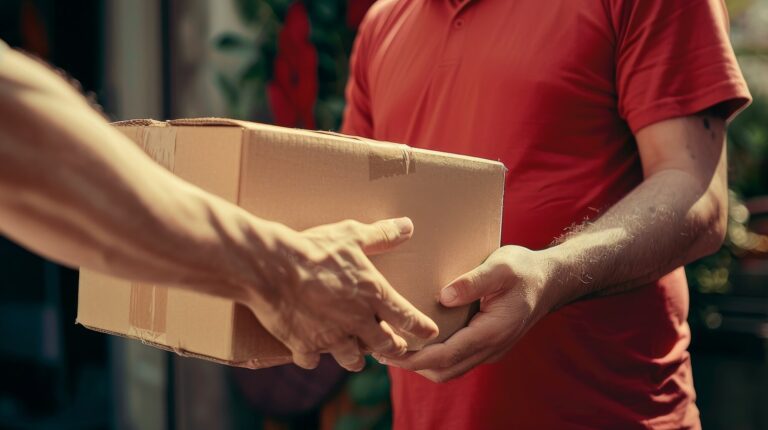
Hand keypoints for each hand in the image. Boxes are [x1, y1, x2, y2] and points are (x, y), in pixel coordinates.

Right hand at [246, 218, 438, 371]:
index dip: (421, 326)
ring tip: (358, 359)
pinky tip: (311, 353)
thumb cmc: (314, 248)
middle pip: (384, 344)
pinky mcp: (304, 345)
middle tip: (397, 349)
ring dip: (357, 359)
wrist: (271, 267)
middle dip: (394, 348)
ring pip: (351, 359)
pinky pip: (312, 359)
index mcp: (373, 295)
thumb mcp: (351, 235)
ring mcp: (330, 337)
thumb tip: (407, 225)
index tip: (430, 332)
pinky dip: (313, 357)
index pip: (406, 317)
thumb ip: (381, 235)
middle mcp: (356, 321)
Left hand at [372, 245, 550, 381]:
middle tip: (379, 348)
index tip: (388, 351)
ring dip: (421, 364)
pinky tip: (417, 340)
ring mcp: (489, 349)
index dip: (415, 357)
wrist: (551, 280)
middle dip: (411, 365)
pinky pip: (456, 359)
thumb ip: (474, 281)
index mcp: (492, 331)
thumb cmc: (525, 269)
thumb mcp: (501, 266)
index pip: (447, 355)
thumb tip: (444, 296)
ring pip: (449, 369)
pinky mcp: (486, 344)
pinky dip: (434, 357)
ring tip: (392, 346)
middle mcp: (490, 347)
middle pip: (444, 370)